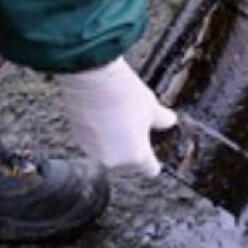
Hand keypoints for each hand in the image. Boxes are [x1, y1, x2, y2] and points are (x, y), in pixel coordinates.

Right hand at [55, 57, 177, 176]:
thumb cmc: (123, 94)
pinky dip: (98, 133)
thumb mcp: (151, 107)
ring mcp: (93, 151)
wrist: (92, 78)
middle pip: (128, 161)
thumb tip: (169, 121)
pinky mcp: (79, 139)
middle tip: (134, 125)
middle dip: (131, 147)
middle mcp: (113, 160)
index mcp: (136, 156)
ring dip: (113, 140)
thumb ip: (163, 120)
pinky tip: (101, 114)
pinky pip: (94, 142)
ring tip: (116, 116)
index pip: (150, 169)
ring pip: (109, 151)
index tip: (153, 153)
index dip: (153, 161)